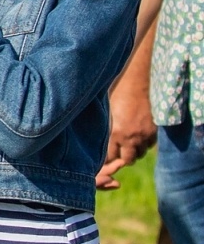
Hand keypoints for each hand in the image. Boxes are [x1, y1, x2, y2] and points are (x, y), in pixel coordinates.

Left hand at [98, 63, 156, 188]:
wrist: (134, 83)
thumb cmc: (113, 95)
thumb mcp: (103, 113)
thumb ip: (102, 129)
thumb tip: (91, 143)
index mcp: (114, 133)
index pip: (110, 157)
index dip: (106, 159)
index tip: (103, 157)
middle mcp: (129, 137)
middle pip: (127, 160)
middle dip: (121, 158)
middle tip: (117, 153)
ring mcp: (143, 135)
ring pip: (140, 154)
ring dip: (133, 152)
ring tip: (127, 145)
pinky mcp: (154, 130)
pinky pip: (150, 145)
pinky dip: (144, 144)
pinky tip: (137, 137)